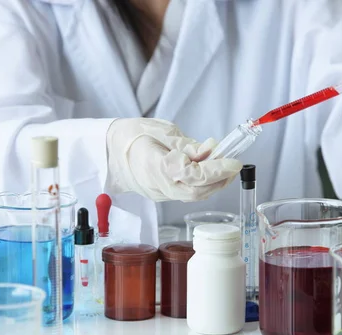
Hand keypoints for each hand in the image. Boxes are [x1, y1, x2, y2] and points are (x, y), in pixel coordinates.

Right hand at [106, 118, 241, 201]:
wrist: (107, 150)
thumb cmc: (132, 135)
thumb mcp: (161, 130)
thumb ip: (187, 144)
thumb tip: (211, 151)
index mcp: (154, 166)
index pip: (192, 175)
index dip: (216, 170)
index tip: (233, 161)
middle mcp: (156, 185)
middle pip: (195, 193)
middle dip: (219, 180)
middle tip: (233, 164)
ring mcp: (158, 194)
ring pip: (192, 197)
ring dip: (213, 184)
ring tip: (224, 166)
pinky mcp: (161, 195)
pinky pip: (186, 193)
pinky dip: (202, 184)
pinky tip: (208, 170)